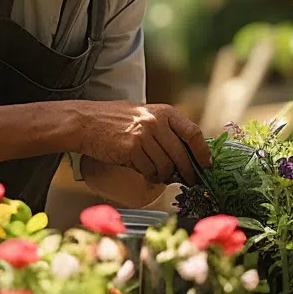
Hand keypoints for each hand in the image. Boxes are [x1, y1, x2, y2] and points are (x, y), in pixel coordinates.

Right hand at [70, 102, 210, 184]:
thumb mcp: (145, 115)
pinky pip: (149, 171)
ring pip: (165, 166)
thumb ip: (165, 129)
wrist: (86, 122)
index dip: (203, 152)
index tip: (206, 164)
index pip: (193, 133)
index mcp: (164, 112)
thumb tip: (188, 152)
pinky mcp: (131, 149)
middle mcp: (156, 122)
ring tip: (161, 176)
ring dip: (166, 176)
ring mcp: (143, 135)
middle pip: (181, 154)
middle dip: (188, 172)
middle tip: (190, 181)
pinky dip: (151, 177)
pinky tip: (147, 174)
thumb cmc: (116, 121)